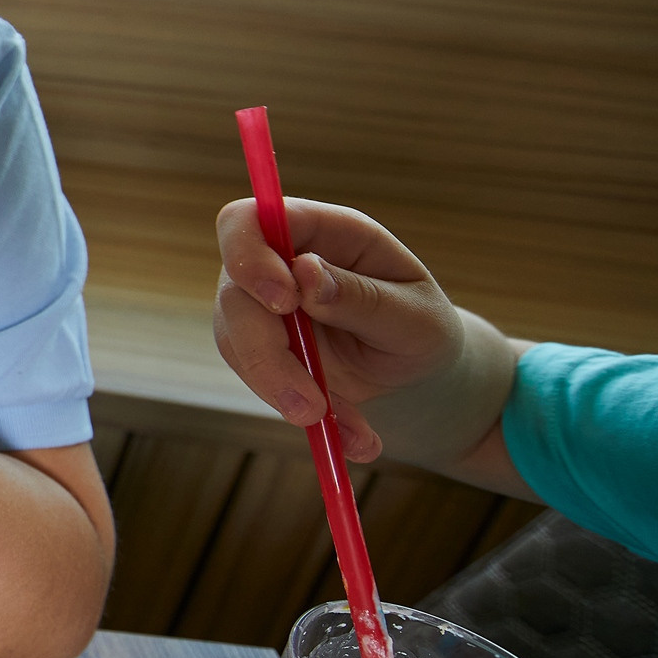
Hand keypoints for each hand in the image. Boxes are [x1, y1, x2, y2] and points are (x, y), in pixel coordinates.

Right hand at [212, 198, 475, 463]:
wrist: (416, 375)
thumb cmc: (422, 330)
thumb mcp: (415, 318)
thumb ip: (363, 297)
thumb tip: (304, 273)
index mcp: (321, 233)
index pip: (249, 221)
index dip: (249, 254)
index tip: (283, 302)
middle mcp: (279, 264)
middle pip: (234, 293)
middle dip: (266, 353)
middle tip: (309, 405)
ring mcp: (261, 308)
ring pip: (235, 342)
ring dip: (285, 391)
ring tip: (351, 429)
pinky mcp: (259, 350)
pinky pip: (256, 380)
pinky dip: (301, 412)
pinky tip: (355, 436)